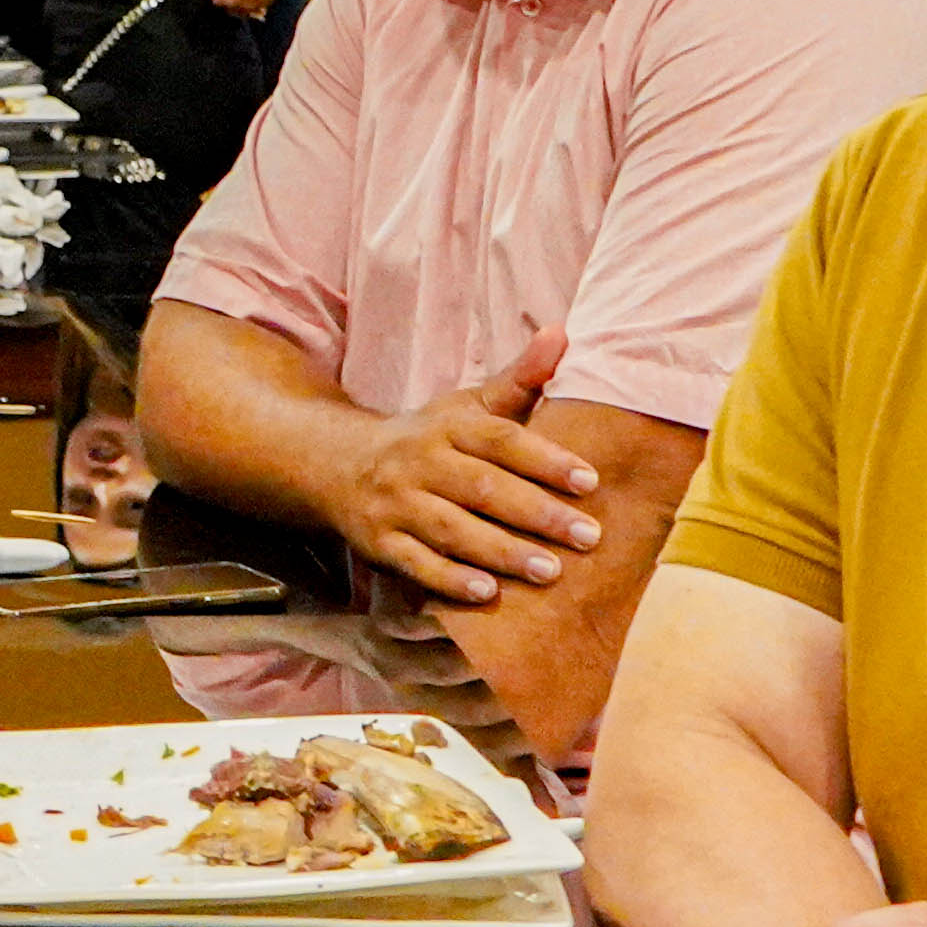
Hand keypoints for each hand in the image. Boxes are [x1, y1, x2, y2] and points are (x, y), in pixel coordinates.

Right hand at [323, 325, 591, 611]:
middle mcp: (419, 462)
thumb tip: (561, 333)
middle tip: (587, 536)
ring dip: (502, 551)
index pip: (501, 440)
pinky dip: (450, 580)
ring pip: (451, 529)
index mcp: (447, 426)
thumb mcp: (466, 406)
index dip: (546, 460)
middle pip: (482, 488)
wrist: (336, 465)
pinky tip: (488, 594)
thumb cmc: (425, 439)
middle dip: (537, 514)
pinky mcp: (379, 543)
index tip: (590, 481)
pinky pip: (415, 563)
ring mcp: (395, 504)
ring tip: (551, 572)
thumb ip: (518, 380)